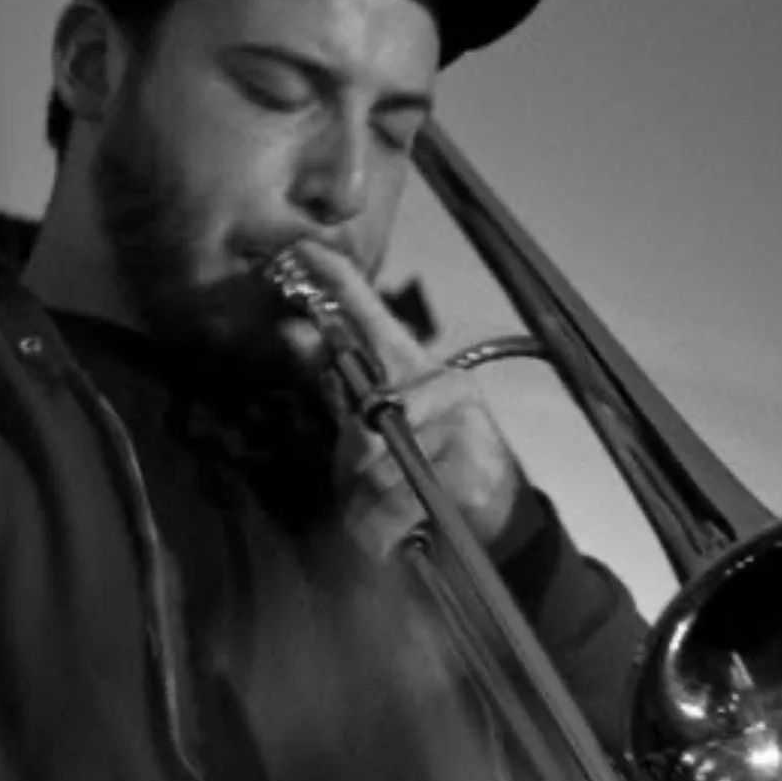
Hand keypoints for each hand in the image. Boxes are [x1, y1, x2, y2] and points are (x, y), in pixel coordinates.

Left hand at [282, 239, 522, 561]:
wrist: (488, 522)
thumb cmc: (423, 475)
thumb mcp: (370, 434)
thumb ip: (336, 388)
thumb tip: (293, 334)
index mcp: (413, 368)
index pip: (371, 315)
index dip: (335, 281)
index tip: (300, 249)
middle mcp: (442, 381)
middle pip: (367, 412)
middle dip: (354, 463)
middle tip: (365, 491)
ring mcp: (464, 419)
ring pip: (380, 464)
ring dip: (370, 505)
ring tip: (386, 519)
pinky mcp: (475, 461)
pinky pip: (404, 497)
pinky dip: (392, 525)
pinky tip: (405, 531)